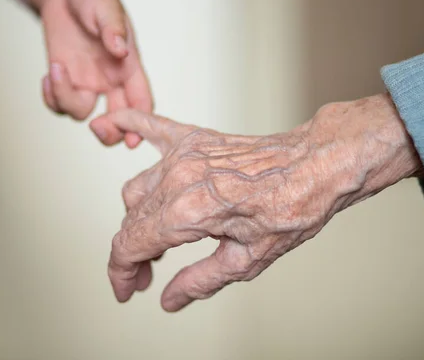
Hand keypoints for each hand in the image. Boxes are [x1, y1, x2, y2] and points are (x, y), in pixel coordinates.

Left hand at [28, 0, 151, 146]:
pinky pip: (60, 105)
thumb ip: (113, 28)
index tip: (133, 139)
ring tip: (56, 69)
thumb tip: (119, 49)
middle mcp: (111, 81)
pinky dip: (52, 97)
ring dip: (67, 99)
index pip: (141, 101)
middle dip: (110, 132)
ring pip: (83, 114)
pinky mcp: (66, 81)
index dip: (141, 124)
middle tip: (96, 125)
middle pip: (118, 121)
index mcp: (129, 67)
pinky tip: (48, 75)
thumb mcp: (105, 7)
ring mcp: (88, 83)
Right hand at [106, 93, 421, 310]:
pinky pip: (149, 127)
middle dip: (131, 254)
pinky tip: (107, 125)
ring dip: (136, 219)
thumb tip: (169, 298)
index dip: (121, 273)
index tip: (127, 290)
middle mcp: (178, 179)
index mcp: (189, 212)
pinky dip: (126, 128)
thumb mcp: (247, 260)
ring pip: (136, 188)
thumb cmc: (292, 208)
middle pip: (130, 220)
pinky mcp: (194, 139)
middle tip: (146, 277)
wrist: (316, 166)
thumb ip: (200, 281)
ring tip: (155, 241)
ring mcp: (184, 155)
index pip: (131, 244)